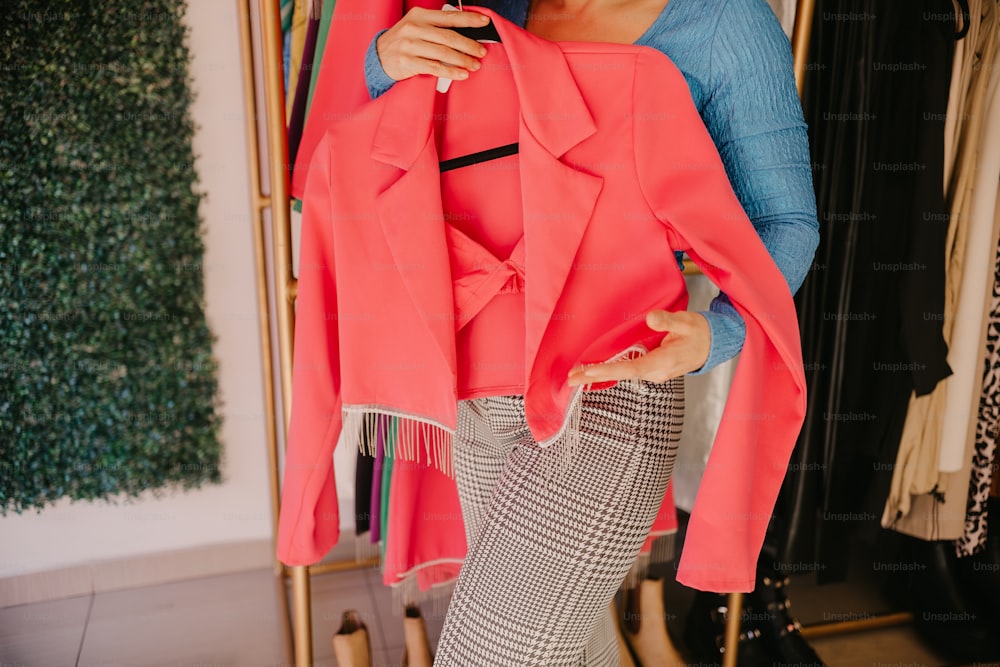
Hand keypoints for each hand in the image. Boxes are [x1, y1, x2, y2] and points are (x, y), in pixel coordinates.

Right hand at [376, 7, 491, 82]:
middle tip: (481, 52)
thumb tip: (465, 33)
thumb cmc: (404, 42)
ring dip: (463, 60)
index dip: (469, 20)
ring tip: (474, 65)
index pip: (449, 17)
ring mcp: (409, 45)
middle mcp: (414, 28)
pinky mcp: (408, 62)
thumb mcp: (416, 27)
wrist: (379, 57)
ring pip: (443, 53)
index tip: (484, 22)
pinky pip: (435, 67)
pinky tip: (461, 74)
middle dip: (469, 45)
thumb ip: (436, 27)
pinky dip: (451, 72)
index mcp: (419, 16)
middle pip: (449, 37)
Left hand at [566, 310, 710, 385]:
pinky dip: (609, 371)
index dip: (609, 369)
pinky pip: (626, 371)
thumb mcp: (686, 322)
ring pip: (622, 375)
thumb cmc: (698, 332)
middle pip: (621, 375)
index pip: (631, 368)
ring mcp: (653, 373)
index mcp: (663, 362)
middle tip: (569, 379)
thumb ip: (667, 321)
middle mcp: (655, 372)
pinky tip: (593, 371)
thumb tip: (651, 319)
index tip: (589, 370)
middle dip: (595, 377)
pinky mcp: (651, 370)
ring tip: (574, 376)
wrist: (711, 345)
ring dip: (599, 375)